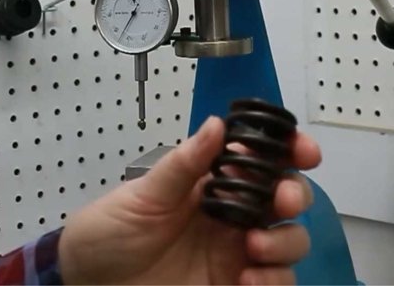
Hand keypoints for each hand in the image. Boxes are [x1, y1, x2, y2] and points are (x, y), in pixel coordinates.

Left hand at [58, 117, 321, 284]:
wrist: (90, 282)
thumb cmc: (112, 231)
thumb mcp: (143, 195)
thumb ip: (184, 164)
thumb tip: (218, 123)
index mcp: (214, 183)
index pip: (262, 160)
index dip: (290, 150)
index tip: (303, 150)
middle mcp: (234, 214)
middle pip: (287, 198)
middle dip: (295, 194)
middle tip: (282, 201)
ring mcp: (237, 252)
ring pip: (291, 240)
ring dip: (286, 241)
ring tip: (254, 247)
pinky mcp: (235, 284)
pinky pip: (276, 282)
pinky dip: (275, 280)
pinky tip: (248, 279)